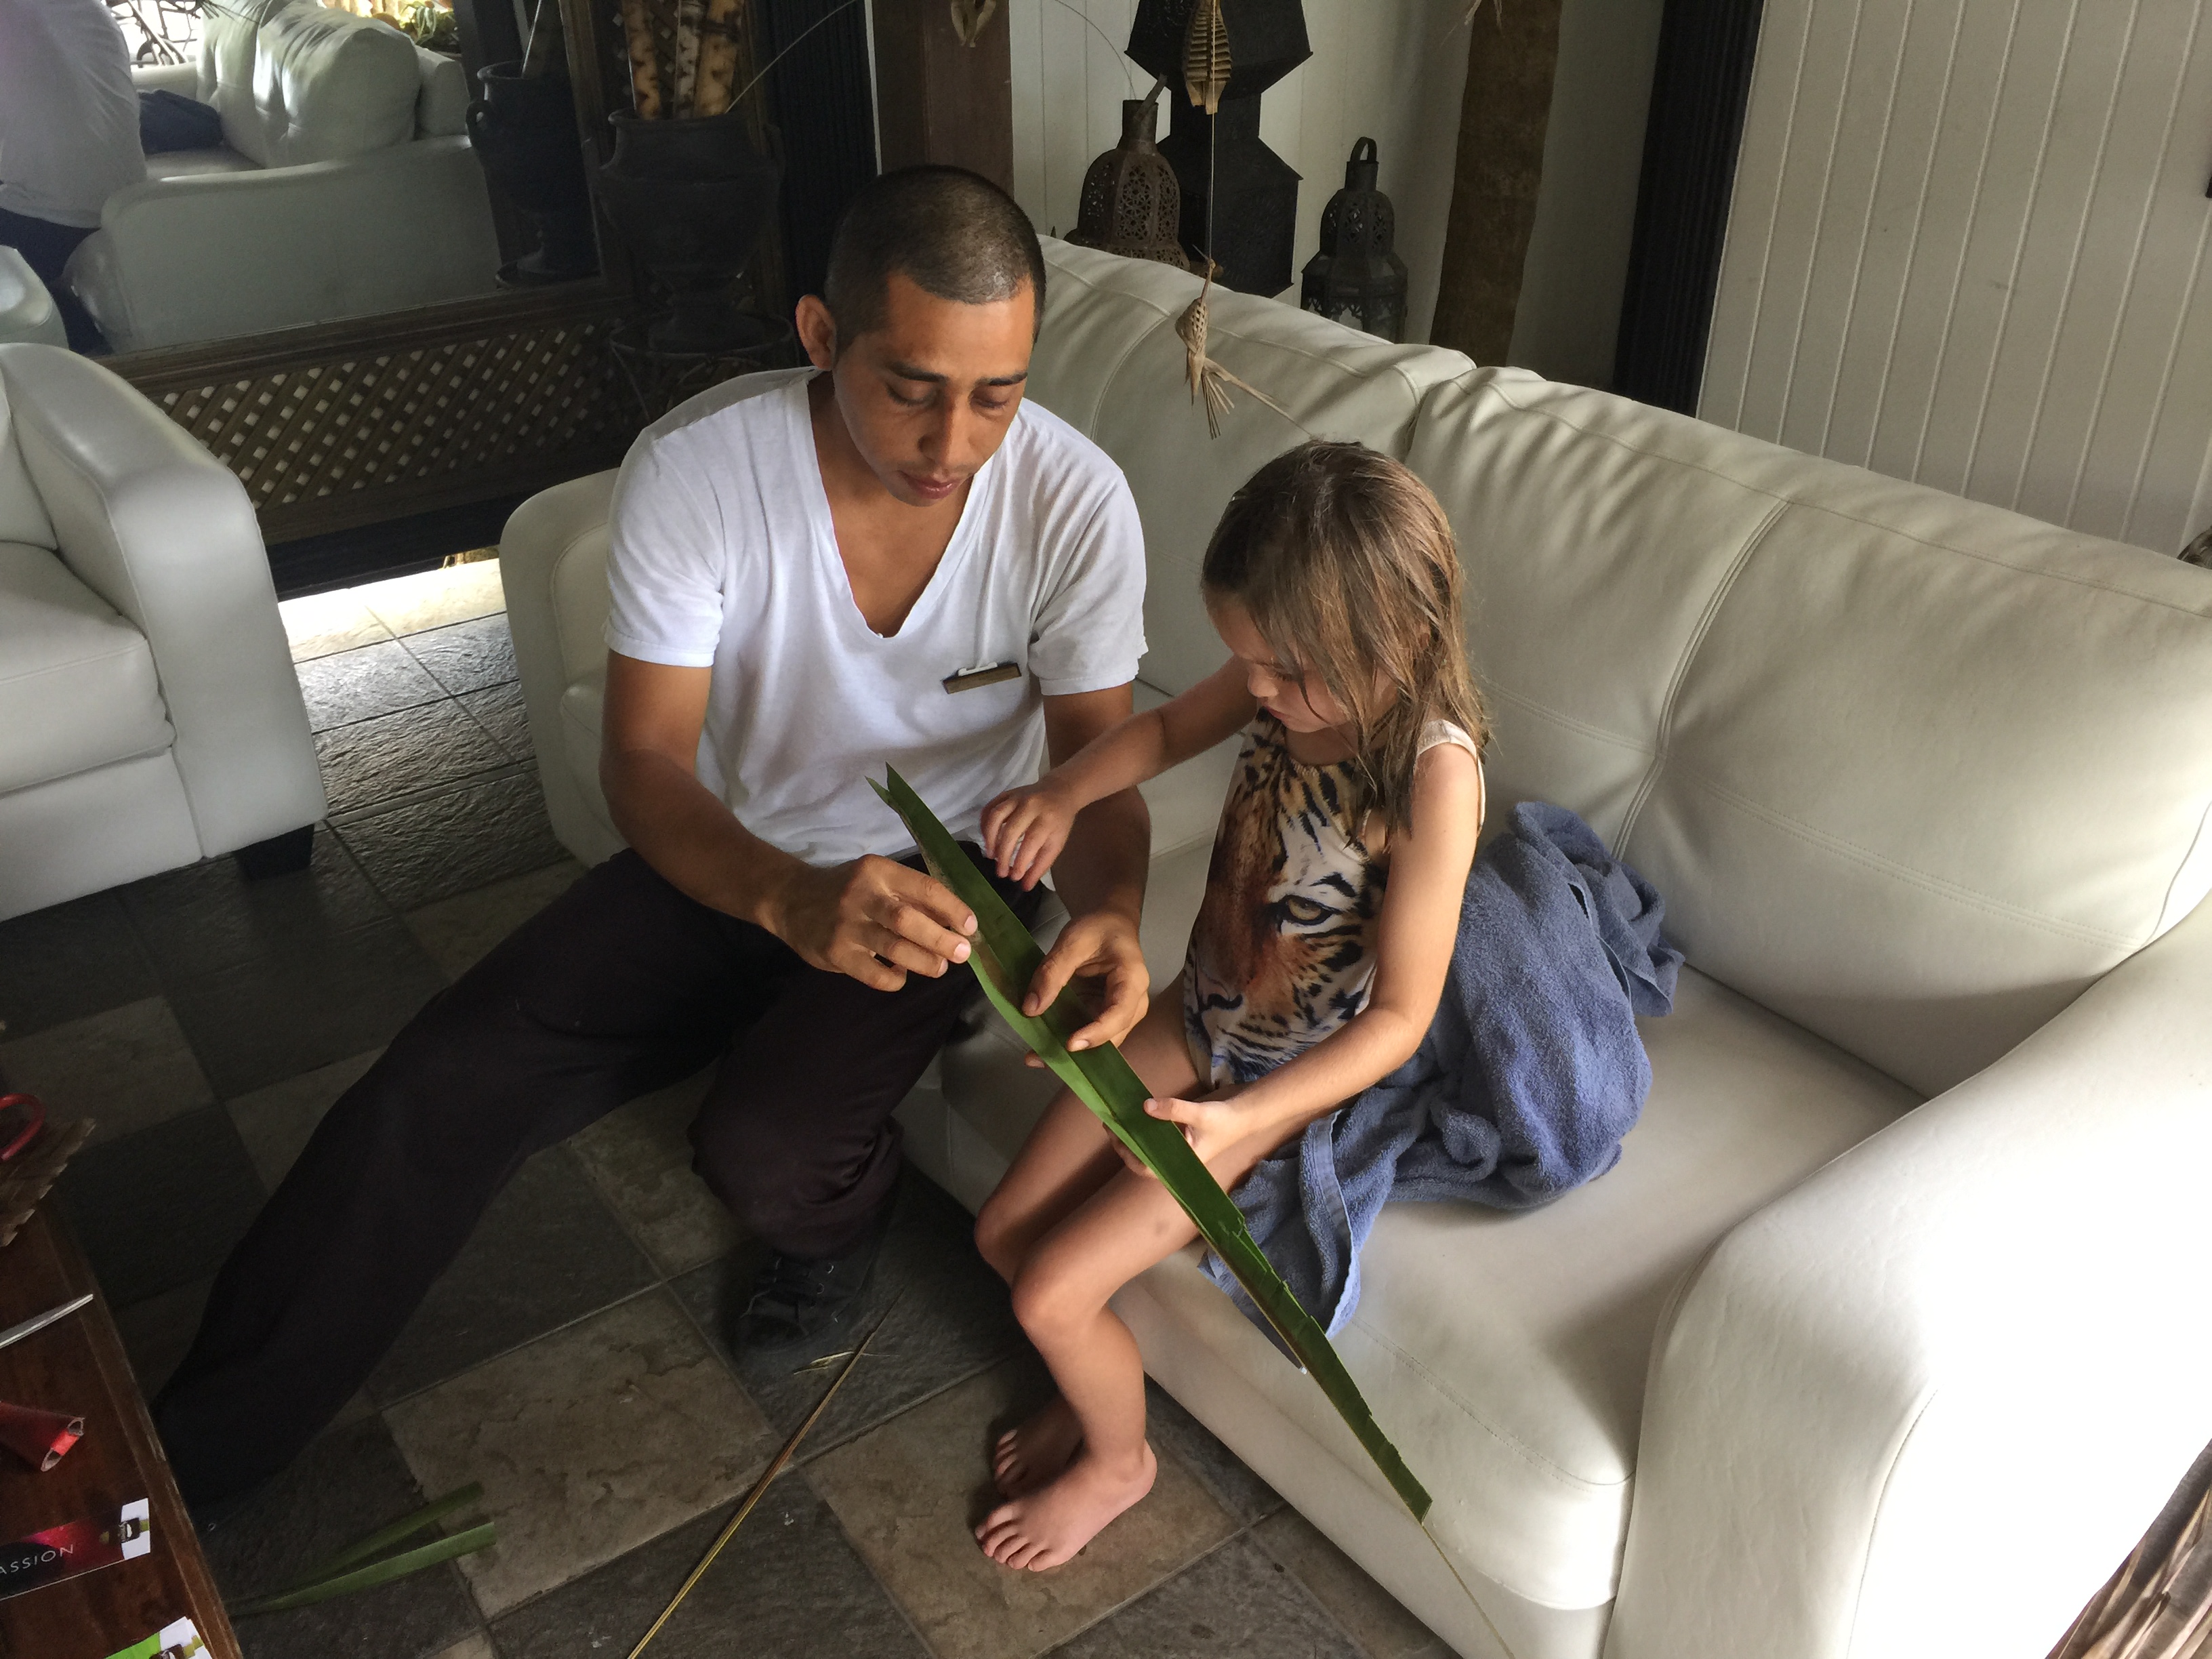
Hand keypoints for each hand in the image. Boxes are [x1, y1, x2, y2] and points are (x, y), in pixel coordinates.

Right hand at [769, 856, 974, 991]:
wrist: (790, 899)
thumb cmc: (846, 889)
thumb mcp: (876, 879)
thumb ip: (911, 895)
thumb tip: (956, 922)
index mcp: (878, 871)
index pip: (925, 887)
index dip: (953, 908)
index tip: (970, 926)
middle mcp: (861, 895)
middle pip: (909, 920)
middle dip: (941, 939)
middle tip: (962, 952)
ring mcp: (846, 926)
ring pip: (895, 949)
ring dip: (924, 961)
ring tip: (939, 967)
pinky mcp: (835, 953)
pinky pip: (875, 974)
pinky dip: (895, 979)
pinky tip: (900, 974)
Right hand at [979, 779, 1078, 888]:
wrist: (1060, 791)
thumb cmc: (1059, 822)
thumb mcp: (1056, 843)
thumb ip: (1041, 865)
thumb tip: (1025, 886)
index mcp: (1047, 819)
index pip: (1031, 841)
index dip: (1020, 861)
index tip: (1014, 877)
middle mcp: (1031, 806)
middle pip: (1011, 830)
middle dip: (1003, 854)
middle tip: (1000, 872)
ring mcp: (1017, 797)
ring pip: (996, 816)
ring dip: (990, 838)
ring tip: (990, 855)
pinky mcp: (1007, 793)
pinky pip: (990, 807)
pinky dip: (985, 824)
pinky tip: (986, 838)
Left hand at [1018, 907, 1147, 1057]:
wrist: (1110, 923)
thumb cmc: (1098, 928)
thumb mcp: (1072, 941)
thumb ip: (1051, 973)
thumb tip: (1031, 1009)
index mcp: (1132, 980)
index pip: (1120, 1013)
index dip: (1097, 1033)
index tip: (1070, 1044)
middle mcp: (1133, 1003)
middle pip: (1111, 1036)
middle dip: (1077, 1052)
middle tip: (1039, 1058)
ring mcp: (1120, 1013)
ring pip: (1099, 1042)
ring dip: (1068, 1052)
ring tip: (1034, 1057)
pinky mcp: (1104, 1016)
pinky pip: (1088, 1034)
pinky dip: (1065, 1040)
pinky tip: (1041, 1048)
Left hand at [1118, 1094, 1253, 1177]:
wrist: (1243, 1115)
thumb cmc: (1223, 1120)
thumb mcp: (1199, 1114)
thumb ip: (1173, 1109)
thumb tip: (1145, 1106)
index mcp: (1180, 1163)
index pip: (1147, 1169)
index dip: (1128, 1156)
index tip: (1116, 1138)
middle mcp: (1175, 1159)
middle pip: (1143, 1157)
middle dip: (1125, 1142)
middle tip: (1110, 1122)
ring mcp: (1176, 1149)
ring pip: (1147, 1146)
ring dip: (1132, 1134)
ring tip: (1117, 1117)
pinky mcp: (1178, 1138)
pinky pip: (1155, 1136)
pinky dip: (1144, 1126)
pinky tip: (1136, 1113)